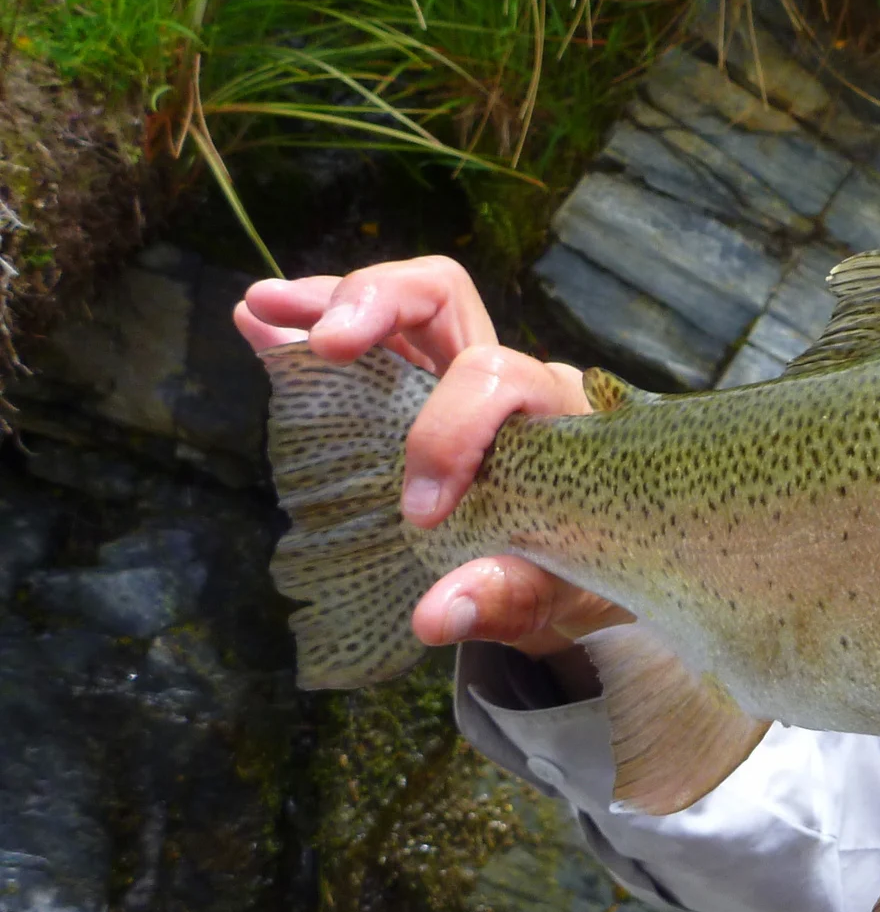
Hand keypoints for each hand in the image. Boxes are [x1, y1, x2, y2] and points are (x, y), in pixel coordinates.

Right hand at [235, 257, 627, 656]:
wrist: (586, 564)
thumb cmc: (580, 569)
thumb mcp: (559, 593)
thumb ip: (509, 599)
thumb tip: (438, 614)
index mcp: (554, 415)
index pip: (496, 378)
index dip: (448, 432)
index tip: (421, 511)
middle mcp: (507, 378)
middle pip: (444, 298)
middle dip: (380, 304)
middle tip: (330, 342)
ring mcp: (455, 376)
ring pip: (398, 307)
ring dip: (330, 303)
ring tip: (265, 307)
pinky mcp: (416, 391)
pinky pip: (366, 344)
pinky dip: (312, 331)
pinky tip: (260, 323)